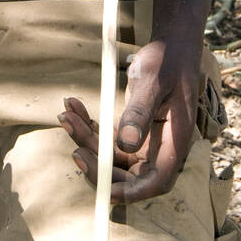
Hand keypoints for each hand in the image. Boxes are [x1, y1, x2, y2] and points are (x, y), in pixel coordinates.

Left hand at [58, 39, 199, 203]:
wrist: (171, 48)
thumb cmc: (168, 62)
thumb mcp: (153, 83)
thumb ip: (140, 112)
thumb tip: (125, 144)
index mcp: (174, 143)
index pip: (155, 182)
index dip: (131, 193)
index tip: (105, 190)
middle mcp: (158, 148)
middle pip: (126, 175)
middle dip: (98, 166)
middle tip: (75, 149)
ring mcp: (143, 142)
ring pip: (110, 155)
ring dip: (85, 140)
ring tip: (66, 114)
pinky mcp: (130, 130)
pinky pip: (105, 138)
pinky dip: (87, 125)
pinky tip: (72, 106)